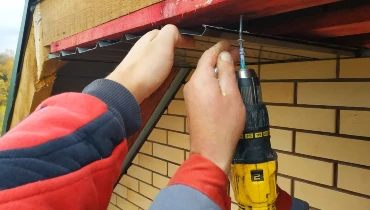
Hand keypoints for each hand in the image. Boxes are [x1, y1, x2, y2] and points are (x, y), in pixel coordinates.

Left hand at [106, 25, 194, 102]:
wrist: (127, 89)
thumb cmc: (147, 67)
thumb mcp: (163, 44)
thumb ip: (171, 33)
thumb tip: (178, 33)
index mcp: (150, 38)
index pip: (169, 32)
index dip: (182, 37)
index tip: (192, 44)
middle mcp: (143, 47)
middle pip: (160, 43)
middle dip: (172, 45)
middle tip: (185, 51)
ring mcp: (139, 61)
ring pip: (156, 55)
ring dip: (166, 56)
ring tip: (176, 62)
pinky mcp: (138, 75)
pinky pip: (152, 67)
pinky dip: (160, 67)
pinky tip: (162, 74)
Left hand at [184, 41, 245, 174]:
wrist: (210, 149)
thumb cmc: (225, 124)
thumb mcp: (231, 94)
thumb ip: (227, 72)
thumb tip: (224, 55)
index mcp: (201, 79)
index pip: (209, 55)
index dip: (220, 47)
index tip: (231, 44)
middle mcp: (191, 84)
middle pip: (205, 65)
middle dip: (220, 59)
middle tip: (236, 57)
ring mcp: (189, 95)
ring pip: (204, 76)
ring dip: (217, 71)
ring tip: (232, 71)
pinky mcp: (191, 104)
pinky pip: (202, 86)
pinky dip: (212, 82)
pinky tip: (223, 86)